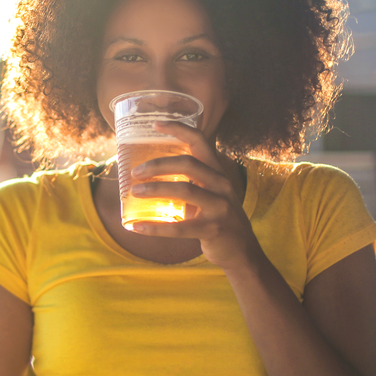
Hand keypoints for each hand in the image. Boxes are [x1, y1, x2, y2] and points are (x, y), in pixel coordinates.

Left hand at [128, 121, 258, 269]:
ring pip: (184, 190)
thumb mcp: (209, 194)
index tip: (155, 124)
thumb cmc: (217, 219)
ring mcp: (220, 207)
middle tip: (135, 172)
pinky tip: (136, 227)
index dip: (178, 129)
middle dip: (158, 165)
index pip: (200, 141)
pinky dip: (154, 228)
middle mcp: (221, 185)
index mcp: (217, 172)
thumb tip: (150, 175)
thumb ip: (189, 182)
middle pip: (187, 164)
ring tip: (133, 192)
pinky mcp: (213, 229)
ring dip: (155, 189)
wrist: (242, 251)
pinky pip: (179, 228)